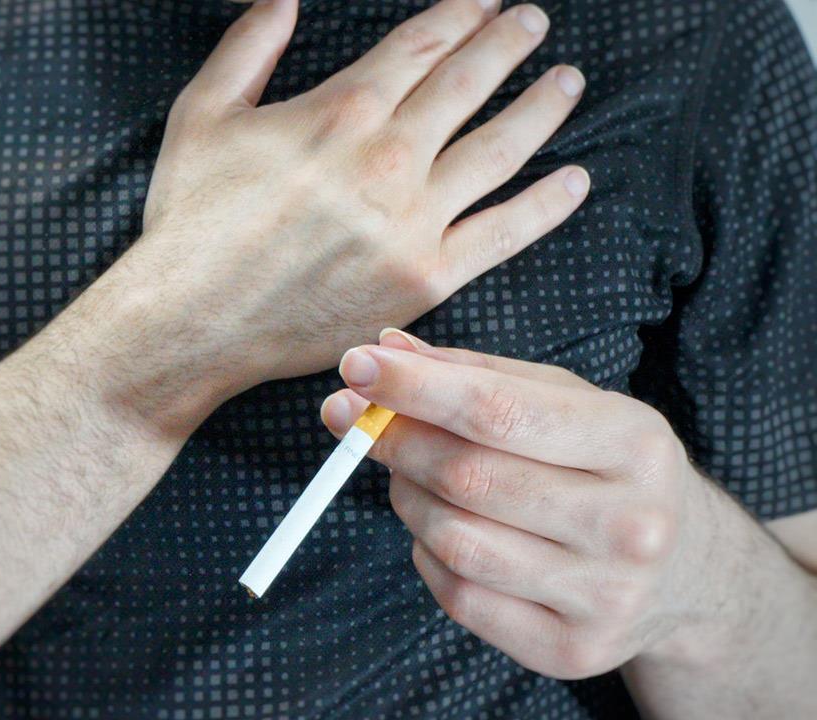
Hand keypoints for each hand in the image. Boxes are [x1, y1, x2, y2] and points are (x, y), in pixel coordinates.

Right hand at [104, 0, 589, 397]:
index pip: (423, 44)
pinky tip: (575, 180)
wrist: (193, 319)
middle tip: (533, 23)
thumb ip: (247, 48)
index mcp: (341, 109)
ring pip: (501, 147)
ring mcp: (415, 219)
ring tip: (567, 81)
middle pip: (470, 82)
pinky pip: (503, 233)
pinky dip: (546, 205)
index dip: (461, 14)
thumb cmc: (191, 220)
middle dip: (508, 43)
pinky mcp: (426, 276)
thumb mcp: (201, 114)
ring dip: (543, 106)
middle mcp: (390, 157)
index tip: (484, 1)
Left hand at [319, 329, 734, 679]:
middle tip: (356, 419)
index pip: (499, 411)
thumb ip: (474, 374)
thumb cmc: (605, 467)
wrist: (687, 570)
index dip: (416, 388)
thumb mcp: (565, 402)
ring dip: (407, 497)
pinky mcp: (571, 650)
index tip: (357, 366)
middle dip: (395, 440)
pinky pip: (459, 595)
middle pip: (468, 476)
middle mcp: (630, 524)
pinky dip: (426, 554)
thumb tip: (384, 351)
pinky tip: (440, 529)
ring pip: (454, 538)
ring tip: (408, 476)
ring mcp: (604, 595)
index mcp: (634, 443)